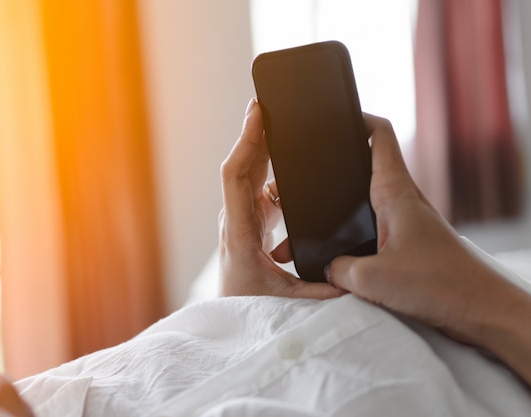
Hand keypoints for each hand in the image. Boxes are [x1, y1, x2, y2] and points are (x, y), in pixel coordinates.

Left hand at [219, 98, 343, 299]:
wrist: (231, 319)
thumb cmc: (251, 309)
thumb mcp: (291, 302)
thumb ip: (325, 290)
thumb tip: (357, 278)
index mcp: (241, 233)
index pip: (236, 176)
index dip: (245, 141)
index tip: (257, 114)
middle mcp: (238, 219)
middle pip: (245, 165)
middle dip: (257, 132)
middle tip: (271, 103)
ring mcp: (245, 217)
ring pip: (253, 172)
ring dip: (265, 146)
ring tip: (282, 119)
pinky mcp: (255, 220)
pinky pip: (263, 185)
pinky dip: (275, 167)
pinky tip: (290, 155)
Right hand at [325, 115, 530, 382]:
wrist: (482, 310)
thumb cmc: (439, 286)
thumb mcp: (370, 279)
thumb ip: (337, 268)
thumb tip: (328, 267)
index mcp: (395, 193)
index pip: (379, 136)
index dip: (358, 118)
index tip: (335, 116)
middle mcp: (404, 201)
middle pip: (369, 166)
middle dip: (340, 164)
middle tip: (313, 171)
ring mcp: (409, 223)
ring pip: (371, 201)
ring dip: (346, 204)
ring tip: (319, 214)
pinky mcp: (411, 245)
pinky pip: (377, 229)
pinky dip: (357, 233)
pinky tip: (343, 253)